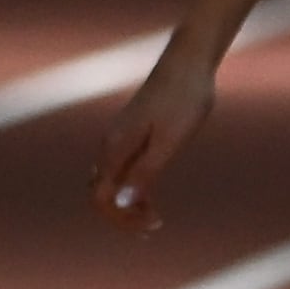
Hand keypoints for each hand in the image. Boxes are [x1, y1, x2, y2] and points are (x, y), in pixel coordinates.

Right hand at [89, 51, 216, 229]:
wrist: (190, 62)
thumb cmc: (185, 99)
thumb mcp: (170, 142)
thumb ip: (145, 172)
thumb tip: (120, 203)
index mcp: (116, 148)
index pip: (101, 198)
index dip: (120, 218)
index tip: (151, 225)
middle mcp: (110, 144)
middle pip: (99, 193)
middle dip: (121, 215)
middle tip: (153, 226)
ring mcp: (118, 138)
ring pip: (109, 182)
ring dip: (125, 204)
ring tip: (154, 217)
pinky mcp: (130, 132)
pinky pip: (119, 169)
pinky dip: (131, 187)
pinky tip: (152, 194)